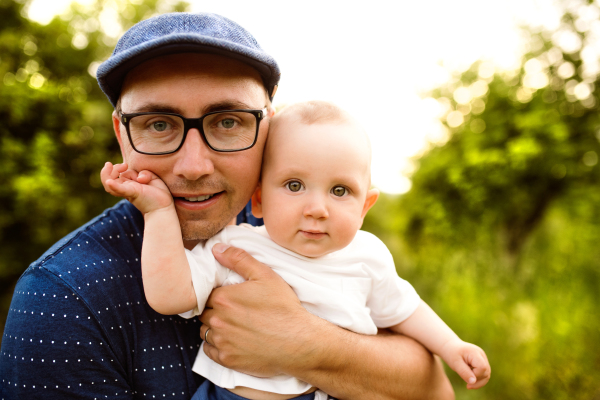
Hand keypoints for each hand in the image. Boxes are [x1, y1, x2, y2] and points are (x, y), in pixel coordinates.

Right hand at [100, 162, 172, 213]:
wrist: (164, 207)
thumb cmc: (158, 193)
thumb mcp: (153, 178)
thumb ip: (145, 173)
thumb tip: (139, 178)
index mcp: (129, 184)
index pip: (117, 175)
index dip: (117, 168)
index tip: (126, 164)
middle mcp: (126, 188)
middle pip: (108, 179)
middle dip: (111, 169)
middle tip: (123, 165)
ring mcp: (128, 191)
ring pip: (109, 186)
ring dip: (106, 174)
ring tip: (114, 166)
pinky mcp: (133, 194)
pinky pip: (120, 190)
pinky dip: (114, 186)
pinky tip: (109, 182)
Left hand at [199, 243, 312, 377]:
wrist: (298, 341)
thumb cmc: (283, 308)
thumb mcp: (265, 275)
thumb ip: (238, 259)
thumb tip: (216, 249)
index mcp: (223, 298)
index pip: (206, 293)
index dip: (217, 294)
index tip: (230, 297)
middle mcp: (217, 320)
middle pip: (204, 312)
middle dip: (215, 310)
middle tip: (233, 311)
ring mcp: (221, 342)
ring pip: (205, 331)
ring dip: (214, 327)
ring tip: (234, 326)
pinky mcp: (227, 359)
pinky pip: (209, 350)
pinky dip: (216, 346)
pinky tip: (232, 340)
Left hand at [439, 337, 489, 388]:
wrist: (449, 345)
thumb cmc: (450, 353)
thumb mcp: (454, 363)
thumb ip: (464, 372)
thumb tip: (473, 382)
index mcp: (475, 353)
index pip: (482, 367)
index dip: (476, 375)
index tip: (466, 378)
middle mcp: (481, 355)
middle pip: (486, 372)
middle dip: (478, 381)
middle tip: (467, 386)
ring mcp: (482, 358)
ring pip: (487, 374)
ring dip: (479, 381)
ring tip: (468, 385)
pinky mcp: (481, 361)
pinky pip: (483, 373)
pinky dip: (478, 379)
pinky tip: (470, 381)